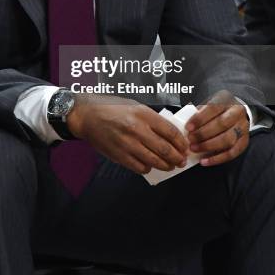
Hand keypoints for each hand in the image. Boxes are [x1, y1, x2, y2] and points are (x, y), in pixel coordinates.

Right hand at [66, 96, 188, 174]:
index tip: (185, 147)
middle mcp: (137, 129)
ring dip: (166, 165)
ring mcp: (128, 144)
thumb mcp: (135, 106)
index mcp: (143, 114)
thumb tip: (170, 134)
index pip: (170, 132)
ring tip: (170, 165)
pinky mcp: (119, 155)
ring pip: (154, 161)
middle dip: (177, 158)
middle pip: (165, 149)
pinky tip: (150, 165)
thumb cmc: (112, 109)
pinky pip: (140, 167)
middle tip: (181, 160)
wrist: (88, 116)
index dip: (181, 143)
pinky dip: (148, 168)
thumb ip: (152, 119)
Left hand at [186, 90, 249, 166]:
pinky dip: (217, 159)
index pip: (213, 108)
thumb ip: (199, 112)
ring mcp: (243, 128)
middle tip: (190, 140)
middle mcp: (237, 113)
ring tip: (195, 149)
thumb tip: (186, 126)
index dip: (200, 119)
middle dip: (203, 134)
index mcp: (226, 100)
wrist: (237, 111)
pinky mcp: (244, 142)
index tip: (188, 127)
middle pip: (221, 125)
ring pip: (227, 140)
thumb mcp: (209, 104)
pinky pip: (231, 153)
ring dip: (209, 146)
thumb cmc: (218, 109)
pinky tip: (204, 161)